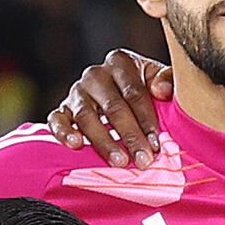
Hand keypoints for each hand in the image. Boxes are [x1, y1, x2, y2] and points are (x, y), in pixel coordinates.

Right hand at [52, 47, 170, 165]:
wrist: (123, 98)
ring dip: (104, 141)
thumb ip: (168, 81)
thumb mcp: (160, 82)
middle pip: (113, 107)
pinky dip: (64, 132)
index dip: (146, 119)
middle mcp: (95, 74)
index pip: (134, 92)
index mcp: (120, 63)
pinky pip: (57, 119)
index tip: (157, 144)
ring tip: (119, 161)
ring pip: (86, 116)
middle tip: (143, 160)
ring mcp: (77, 92)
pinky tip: (75, 145)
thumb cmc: (147, 91)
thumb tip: (161, 91)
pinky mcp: (62, 109)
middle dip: (130, 136)